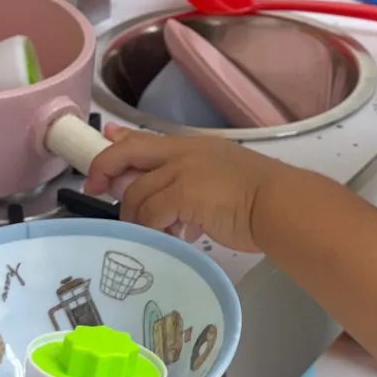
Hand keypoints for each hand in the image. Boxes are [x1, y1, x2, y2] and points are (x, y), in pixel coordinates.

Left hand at [87, 131, 276, 251]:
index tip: (106, 140)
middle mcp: (183, 153)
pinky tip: (169, 238)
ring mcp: (181, 172)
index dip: (119, 140)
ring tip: (155, 233)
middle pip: (128, 154)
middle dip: (104, 170)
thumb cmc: (260, 198)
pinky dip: (152, 230)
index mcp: (192, 146)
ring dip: (137, 217)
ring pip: (137, 193)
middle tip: (96, 190)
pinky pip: (151, 214)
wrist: (280, 204)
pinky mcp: (183, 194)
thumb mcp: (219, 180)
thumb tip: (170, 213)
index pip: (146, 138)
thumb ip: (190, 186)